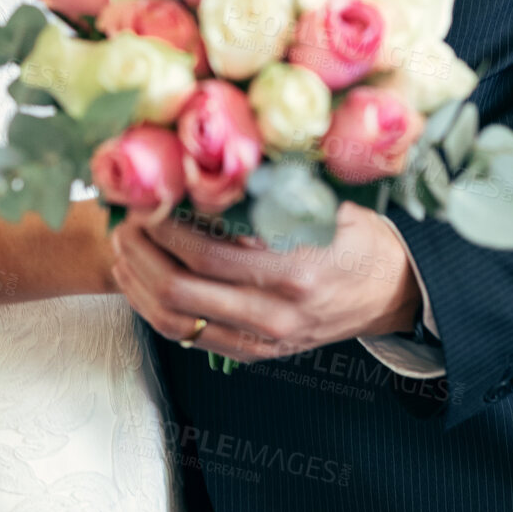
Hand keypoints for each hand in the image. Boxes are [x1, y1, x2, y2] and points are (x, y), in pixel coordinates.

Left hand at [109, 201, 419, 363]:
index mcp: (294, 272)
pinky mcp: (255, 352)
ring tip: (123, 247)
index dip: (166, 226)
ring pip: (176, 320)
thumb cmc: (357, 237)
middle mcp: (274, 313)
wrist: (389, 292)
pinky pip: (190, 336)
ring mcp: (263, 340)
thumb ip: (278, 189)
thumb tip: (219, 159)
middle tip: (124, 218)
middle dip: (141, 252)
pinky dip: (155, 310)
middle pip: (181, 290)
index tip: (146, 196)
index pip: (209, 254)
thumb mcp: (328, 204)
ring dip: (139, 284)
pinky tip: (141, 281)